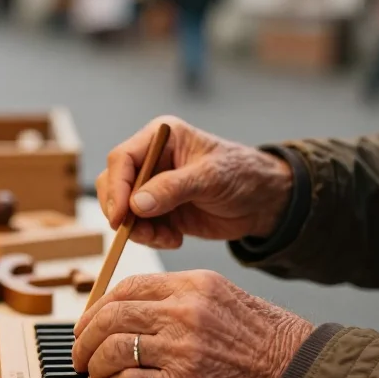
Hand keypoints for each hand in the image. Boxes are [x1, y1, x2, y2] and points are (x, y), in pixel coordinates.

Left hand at [72, 271, 313, 377]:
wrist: (301, 374)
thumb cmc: (271, 341)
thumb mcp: (226, 298)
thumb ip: (184, 299)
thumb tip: (141, 311)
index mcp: (194, 284)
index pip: (129, 286)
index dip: (99, 305)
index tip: (89, 321)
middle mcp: (185, 311)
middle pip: (113, 315)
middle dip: (86, 336)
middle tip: (80, 352)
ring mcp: (183, 348)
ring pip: (115, 349)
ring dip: (97, 365)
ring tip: (96, 375)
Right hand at [97, 116, 293, 248]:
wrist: (263, 201)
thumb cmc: (242, 175)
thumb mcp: (210, 178)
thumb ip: (173, 188)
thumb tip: (136, 204)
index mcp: (161, 138)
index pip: (122, 158)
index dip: (116, 187)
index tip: (121, 216)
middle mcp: (151, 160)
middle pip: (114, 184)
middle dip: (123, 212)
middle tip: (141, 233)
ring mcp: (153, 187)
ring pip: (124, 210)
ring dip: (139, 230)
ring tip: (166, 238)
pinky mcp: (159, 210)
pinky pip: (140, 227)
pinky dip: (152, 238)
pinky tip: (175, 239)